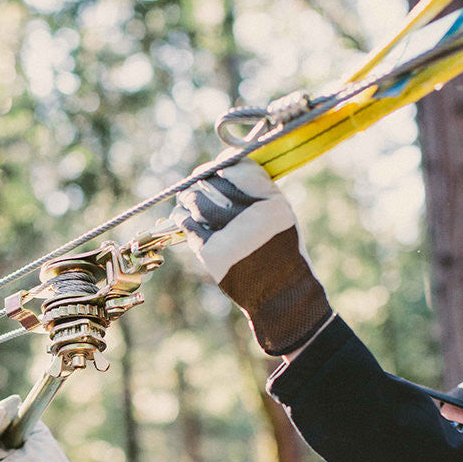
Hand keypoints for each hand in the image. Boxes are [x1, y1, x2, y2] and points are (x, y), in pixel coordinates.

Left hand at [173, 154, 331, 354]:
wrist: (280, 296)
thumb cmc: (281, 254)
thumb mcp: (281, 218)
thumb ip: (257, 194)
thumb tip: (221, 170)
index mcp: (273, 204)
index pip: (239, 168)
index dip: (222, 165)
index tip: (214, 169)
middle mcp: (252, 216)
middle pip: (214, 182)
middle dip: (201, 181)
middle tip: (194, 183)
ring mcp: (231, 234)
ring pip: (197, 201)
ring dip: (188, 198)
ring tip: (186, 199)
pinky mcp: (213, 253)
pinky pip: (188, 226)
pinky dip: (182, 220)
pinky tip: (182, 218)